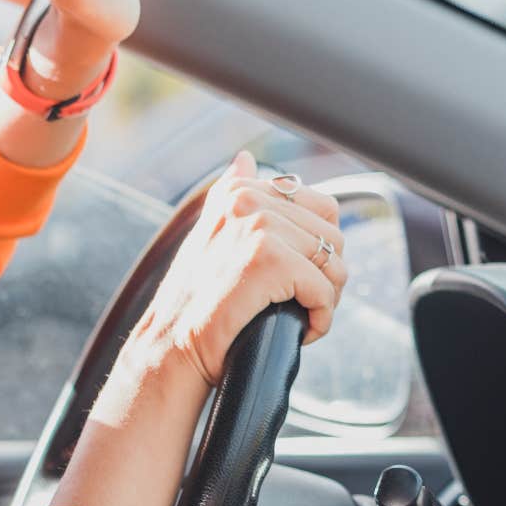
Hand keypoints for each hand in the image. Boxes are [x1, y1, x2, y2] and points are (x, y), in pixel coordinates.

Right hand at [126, 152, 348, 389]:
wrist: (171, 347)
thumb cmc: (193, 301)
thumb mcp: (210, 236)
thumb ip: (230, 194)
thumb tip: (244, 159)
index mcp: (240, 192)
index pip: (322, 208)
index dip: (322, 248)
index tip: (302, 277)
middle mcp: (248, 200)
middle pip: (333, 236)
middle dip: (329, 277)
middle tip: (306, 305)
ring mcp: (257, 227)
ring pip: (334, 265)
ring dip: (327, 300)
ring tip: (304, 317)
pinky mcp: (267, 260)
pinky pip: (323, 290)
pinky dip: (321, 318)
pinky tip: (303, 331)